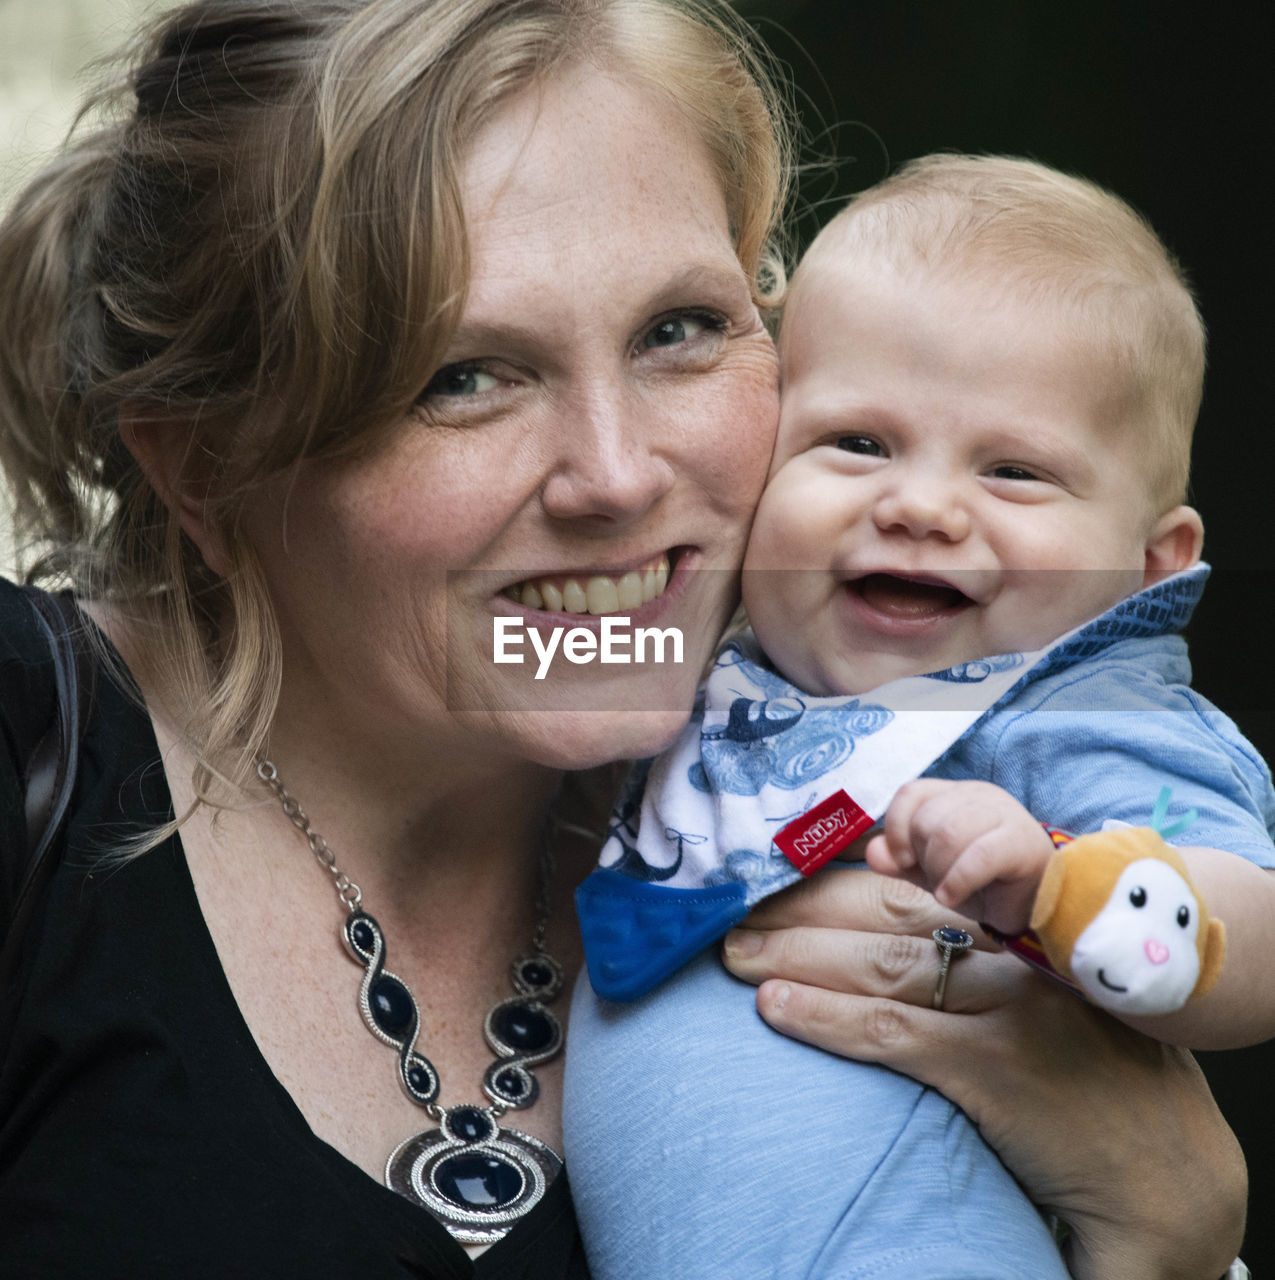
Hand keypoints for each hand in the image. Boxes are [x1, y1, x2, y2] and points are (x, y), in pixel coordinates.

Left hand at [722, 869, 1245, 1279]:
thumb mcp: (1037, 1001)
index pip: (905, 891)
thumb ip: (975, 965)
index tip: (770, 887)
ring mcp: (1004, 1010)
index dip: (829, 886)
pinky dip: (825, 1018)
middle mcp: (1010, 956)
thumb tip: (870, 947)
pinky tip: (775, 1010)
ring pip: (879, 966)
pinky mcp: (997, 1070)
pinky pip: (893, 1034)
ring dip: (794, 957)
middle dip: (796, 915)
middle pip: (881, 917)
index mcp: (1015, 931)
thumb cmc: (1089, 1079)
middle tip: (729, 922)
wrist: (1170, 1171)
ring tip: (733, 959)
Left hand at [865, 778, 1056, 932]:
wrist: (1040, 904)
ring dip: (939, 871)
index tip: (903, 861)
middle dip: (923, 858)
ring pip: (948, 833)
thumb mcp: (934, 873)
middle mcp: (978, 795)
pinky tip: (953, 898)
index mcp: (955, 794)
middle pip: (926, 817)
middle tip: (939, 880)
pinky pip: (977, 856)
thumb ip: (902, 861)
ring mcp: (1003, 813)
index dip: (897, 827)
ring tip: (949, 890)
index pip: (911, 792)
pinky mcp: (1021, 840)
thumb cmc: (986, 884)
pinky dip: (956, 881)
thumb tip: (872, 852)